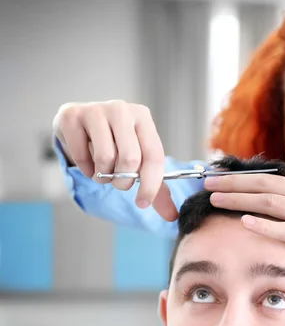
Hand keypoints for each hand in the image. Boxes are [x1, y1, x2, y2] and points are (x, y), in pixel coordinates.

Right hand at [52, 100, 176, 220]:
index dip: (150, 184)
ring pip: (105, 158)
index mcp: (143, 117)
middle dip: (123, 181)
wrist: (79, 124)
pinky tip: (87, 163)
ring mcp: (95, 109)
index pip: (154, 156)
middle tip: (118, 182)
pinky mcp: (71, 116)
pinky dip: (85, 169)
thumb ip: (156, 188)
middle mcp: (121, 109)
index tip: (143, 203)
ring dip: (103, 176)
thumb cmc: (113, 143)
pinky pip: (81, 156)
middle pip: (130, 158)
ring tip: (103, 171)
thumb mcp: (138, 162)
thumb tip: (172, 216)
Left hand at [204, 138, 284, 277]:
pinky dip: (266, 226)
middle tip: (206, 183)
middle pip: (267, 186)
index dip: (245, 174)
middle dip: (233, 183)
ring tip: (216, 200)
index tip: (221, 174)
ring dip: (241, 201)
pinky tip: (245, 223)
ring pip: (272, 205)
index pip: (275, 174)